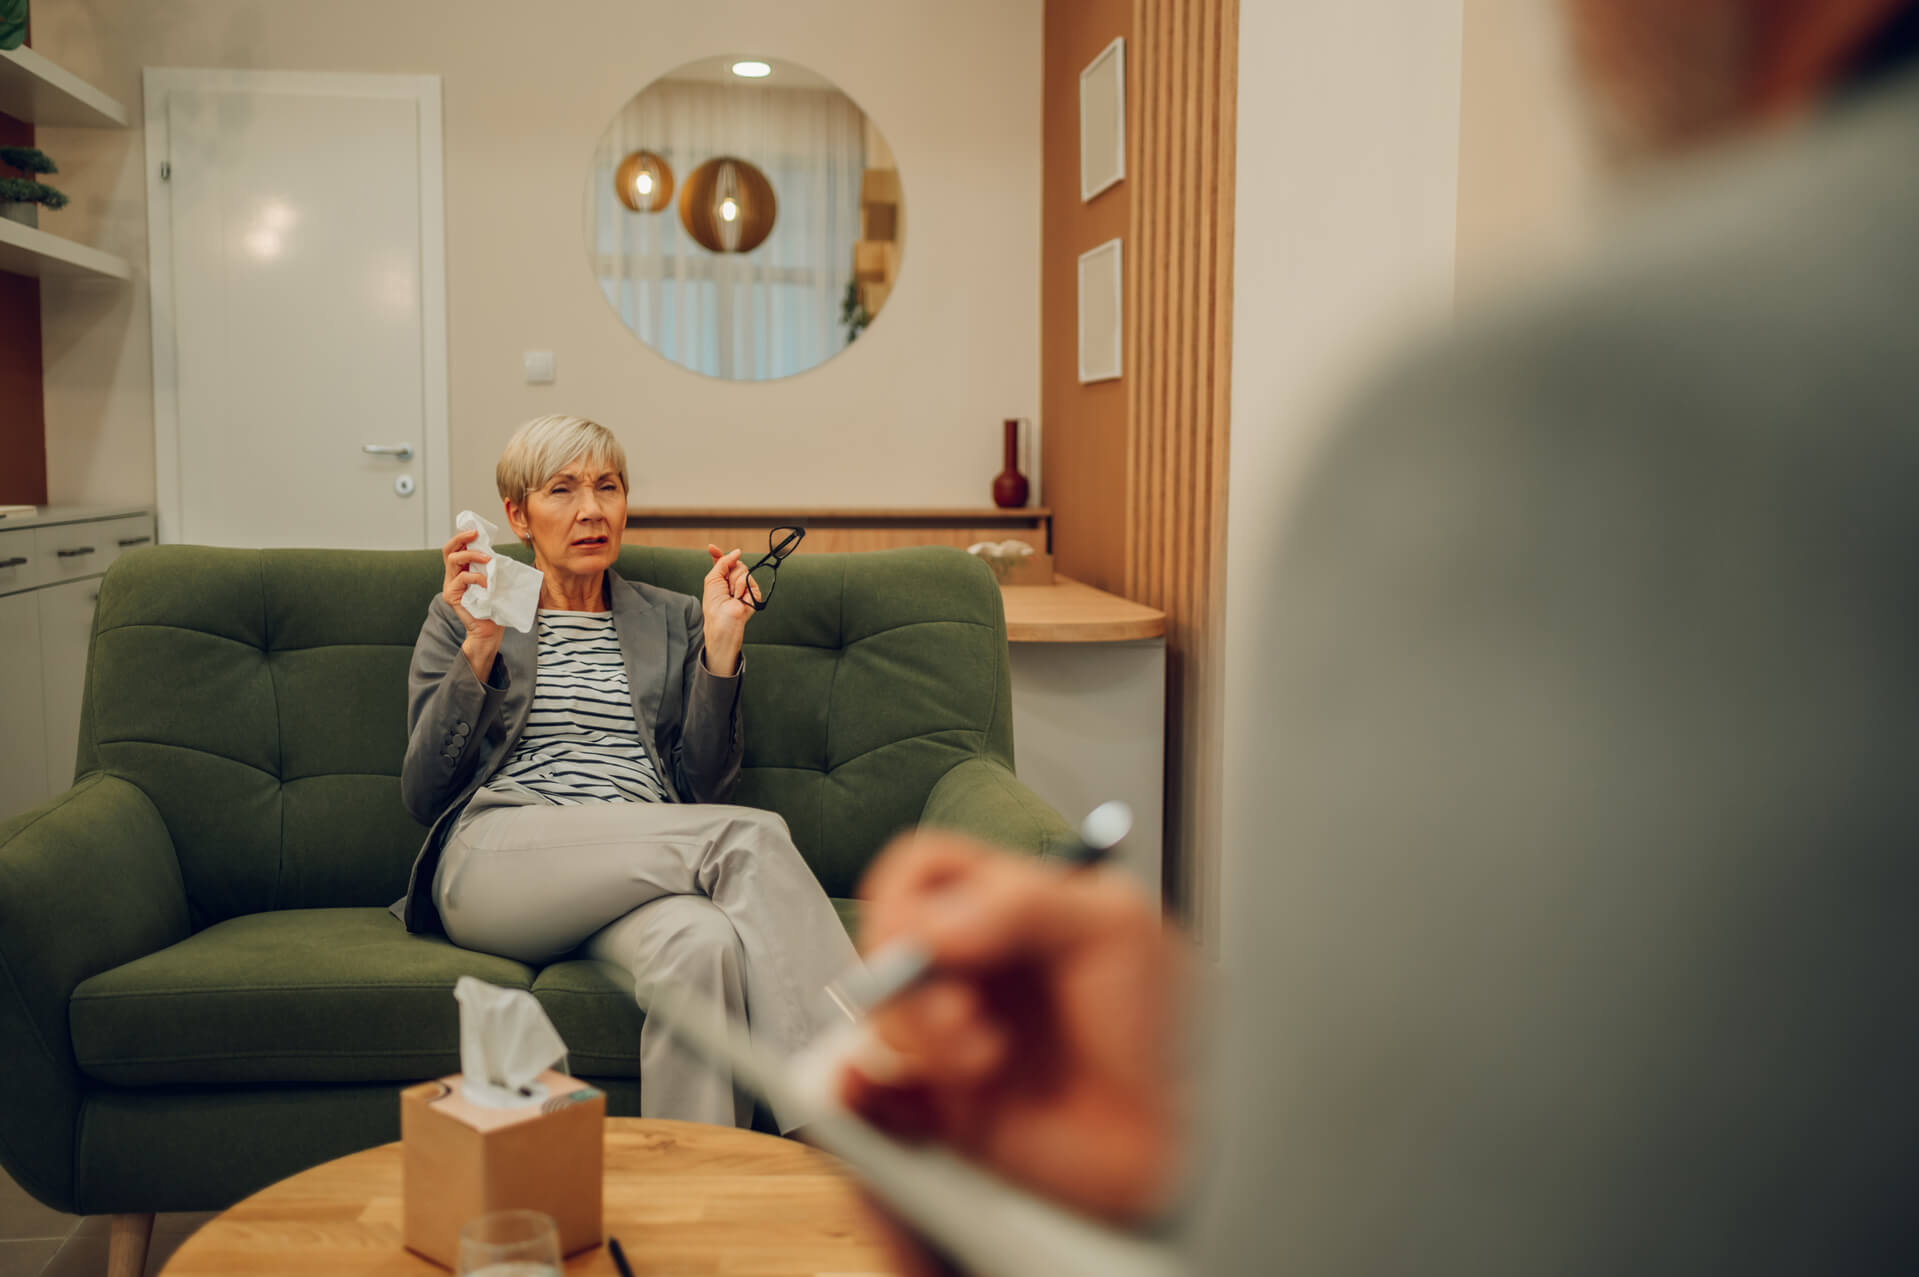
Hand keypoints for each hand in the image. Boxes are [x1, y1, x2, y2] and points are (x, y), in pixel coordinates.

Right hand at [441, 528, 502, 681]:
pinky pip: (462, 578)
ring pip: (453, 560)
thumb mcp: (494, 581)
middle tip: (475, 535)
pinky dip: (477, 577)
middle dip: (461, 538)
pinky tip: (488, 582)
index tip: (475, 530)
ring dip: (472, 555)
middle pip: (448, 550)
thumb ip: (490, 567)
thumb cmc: (494, 606)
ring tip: (488, 560)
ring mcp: (450, 586)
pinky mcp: (452, 596)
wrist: (489, 630)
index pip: (455, 548)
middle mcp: (452, 577)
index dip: (462, 537)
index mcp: (461, 571)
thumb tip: (497, 553)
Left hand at [701, 543, 757, 674]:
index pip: (722, 563)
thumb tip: (737, 552)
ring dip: (735, 582)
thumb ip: (722, 562)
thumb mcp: (712, 578)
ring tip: (732, 596)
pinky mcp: (754, 594)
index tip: (711, 547)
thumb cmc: (714, 604)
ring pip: (744, 570)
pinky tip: (739, 599)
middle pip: (736, 563)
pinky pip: (750, 581)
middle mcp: (733, 582)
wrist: (723, 619)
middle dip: (729, 571)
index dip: (717, 554)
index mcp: (721, 580)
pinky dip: (742, 589)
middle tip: (725, 586)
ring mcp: (745, 588)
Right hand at [839, 834, 1190, 1227]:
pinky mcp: (932, 1096)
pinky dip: (869, 1093)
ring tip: (981, 1063)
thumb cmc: (1160, 1035)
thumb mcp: (1118, 930)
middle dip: (908, 980)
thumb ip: (1025, 903)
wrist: (1163, 1150)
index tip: (933, 943)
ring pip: (875, 1011)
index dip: (908, 899)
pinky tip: (916, 1103)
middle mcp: (970, 964)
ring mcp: (947, 1029)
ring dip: (915, 1037)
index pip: (923, 871)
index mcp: (1009, 909)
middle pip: (885, 943)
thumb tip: (934, 924)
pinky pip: (862, 1086)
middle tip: (961, 1015)